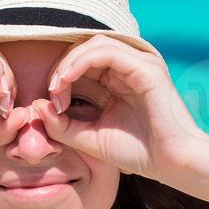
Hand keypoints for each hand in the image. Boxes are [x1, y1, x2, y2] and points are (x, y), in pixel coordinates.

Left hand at [29, 34, 208, 177]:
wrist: (173, 164)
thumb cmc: (139, 152)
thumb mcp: (90, 138)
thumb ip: (63, 125)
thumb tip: (36, 107)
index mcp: (120, 77)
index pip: (83, 60)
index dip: (61, 76)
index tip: (51, 104)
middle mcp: (131, 65)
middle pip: (86, 47)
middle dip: (62, 67)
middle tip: (51, 93)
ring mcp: (141, 63)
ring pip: (94, 44)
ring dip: (69, 63)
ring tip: (57, 87)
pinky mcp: (146, 68)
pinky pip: (107, 52)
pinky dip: (81, 62)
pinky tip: (67, 81)